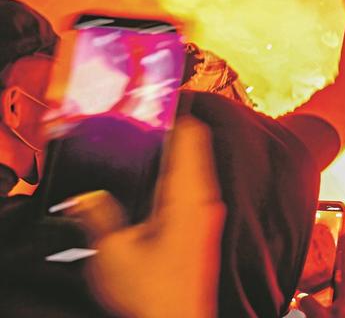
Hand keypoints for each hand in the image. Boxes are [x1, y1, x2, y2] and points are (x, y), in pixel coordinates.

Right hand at [74, 119, 224, 317]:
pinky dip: (174, 176)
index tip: (156, 100)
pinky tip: (152, 184)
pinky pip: (192, 188)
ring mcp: (207, 214)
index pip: (191, 134)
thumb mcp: (112, 253)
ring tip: (143, 146)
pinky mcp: (202, 229)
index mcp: (189, 193)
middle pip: (195, 147)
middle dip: (171, 131)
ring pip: (195, 167)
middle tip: (143, 120)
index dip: (175, 112)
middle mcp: (206, 198)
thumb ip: (99, 216)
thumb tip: (88, 196)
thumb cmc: (155, 293)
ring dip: (173, 154)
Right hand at [299, 229, 344, 317]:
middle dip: (342, 251)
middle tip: (340, 234)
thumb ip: (309, 304)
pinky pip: (336, 289)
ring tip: (332, 251)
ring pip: (342, 278)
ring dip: (336, 265)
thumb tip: (300, 295)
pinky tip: (324, 279)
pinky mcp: (342, 309)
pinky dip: (332, 280)